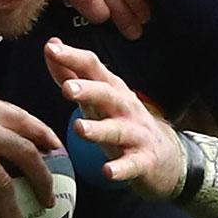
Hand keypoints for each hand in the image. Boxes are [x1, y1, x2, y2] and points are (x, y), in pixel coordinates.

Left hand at [46, 37, 184, 199]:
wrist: (166, 156)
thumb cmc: (123, 122)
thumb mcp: (98, 98)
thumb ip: (72, 75)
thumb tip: (51, 45)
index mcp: (112, 90)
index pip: (94, 68)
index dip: (73, 58)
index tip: (51, 49)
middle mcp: (126, 108)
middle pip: (108, 95)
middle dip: (89, 90)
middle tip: (67, 88)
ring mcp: (137, 134)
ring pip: (118, 130)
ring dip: (100, 129)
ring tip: (80, 129)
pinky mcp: (144, 161)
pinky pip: (132, 164)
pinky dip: (121, 168)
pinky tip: (107, 172)